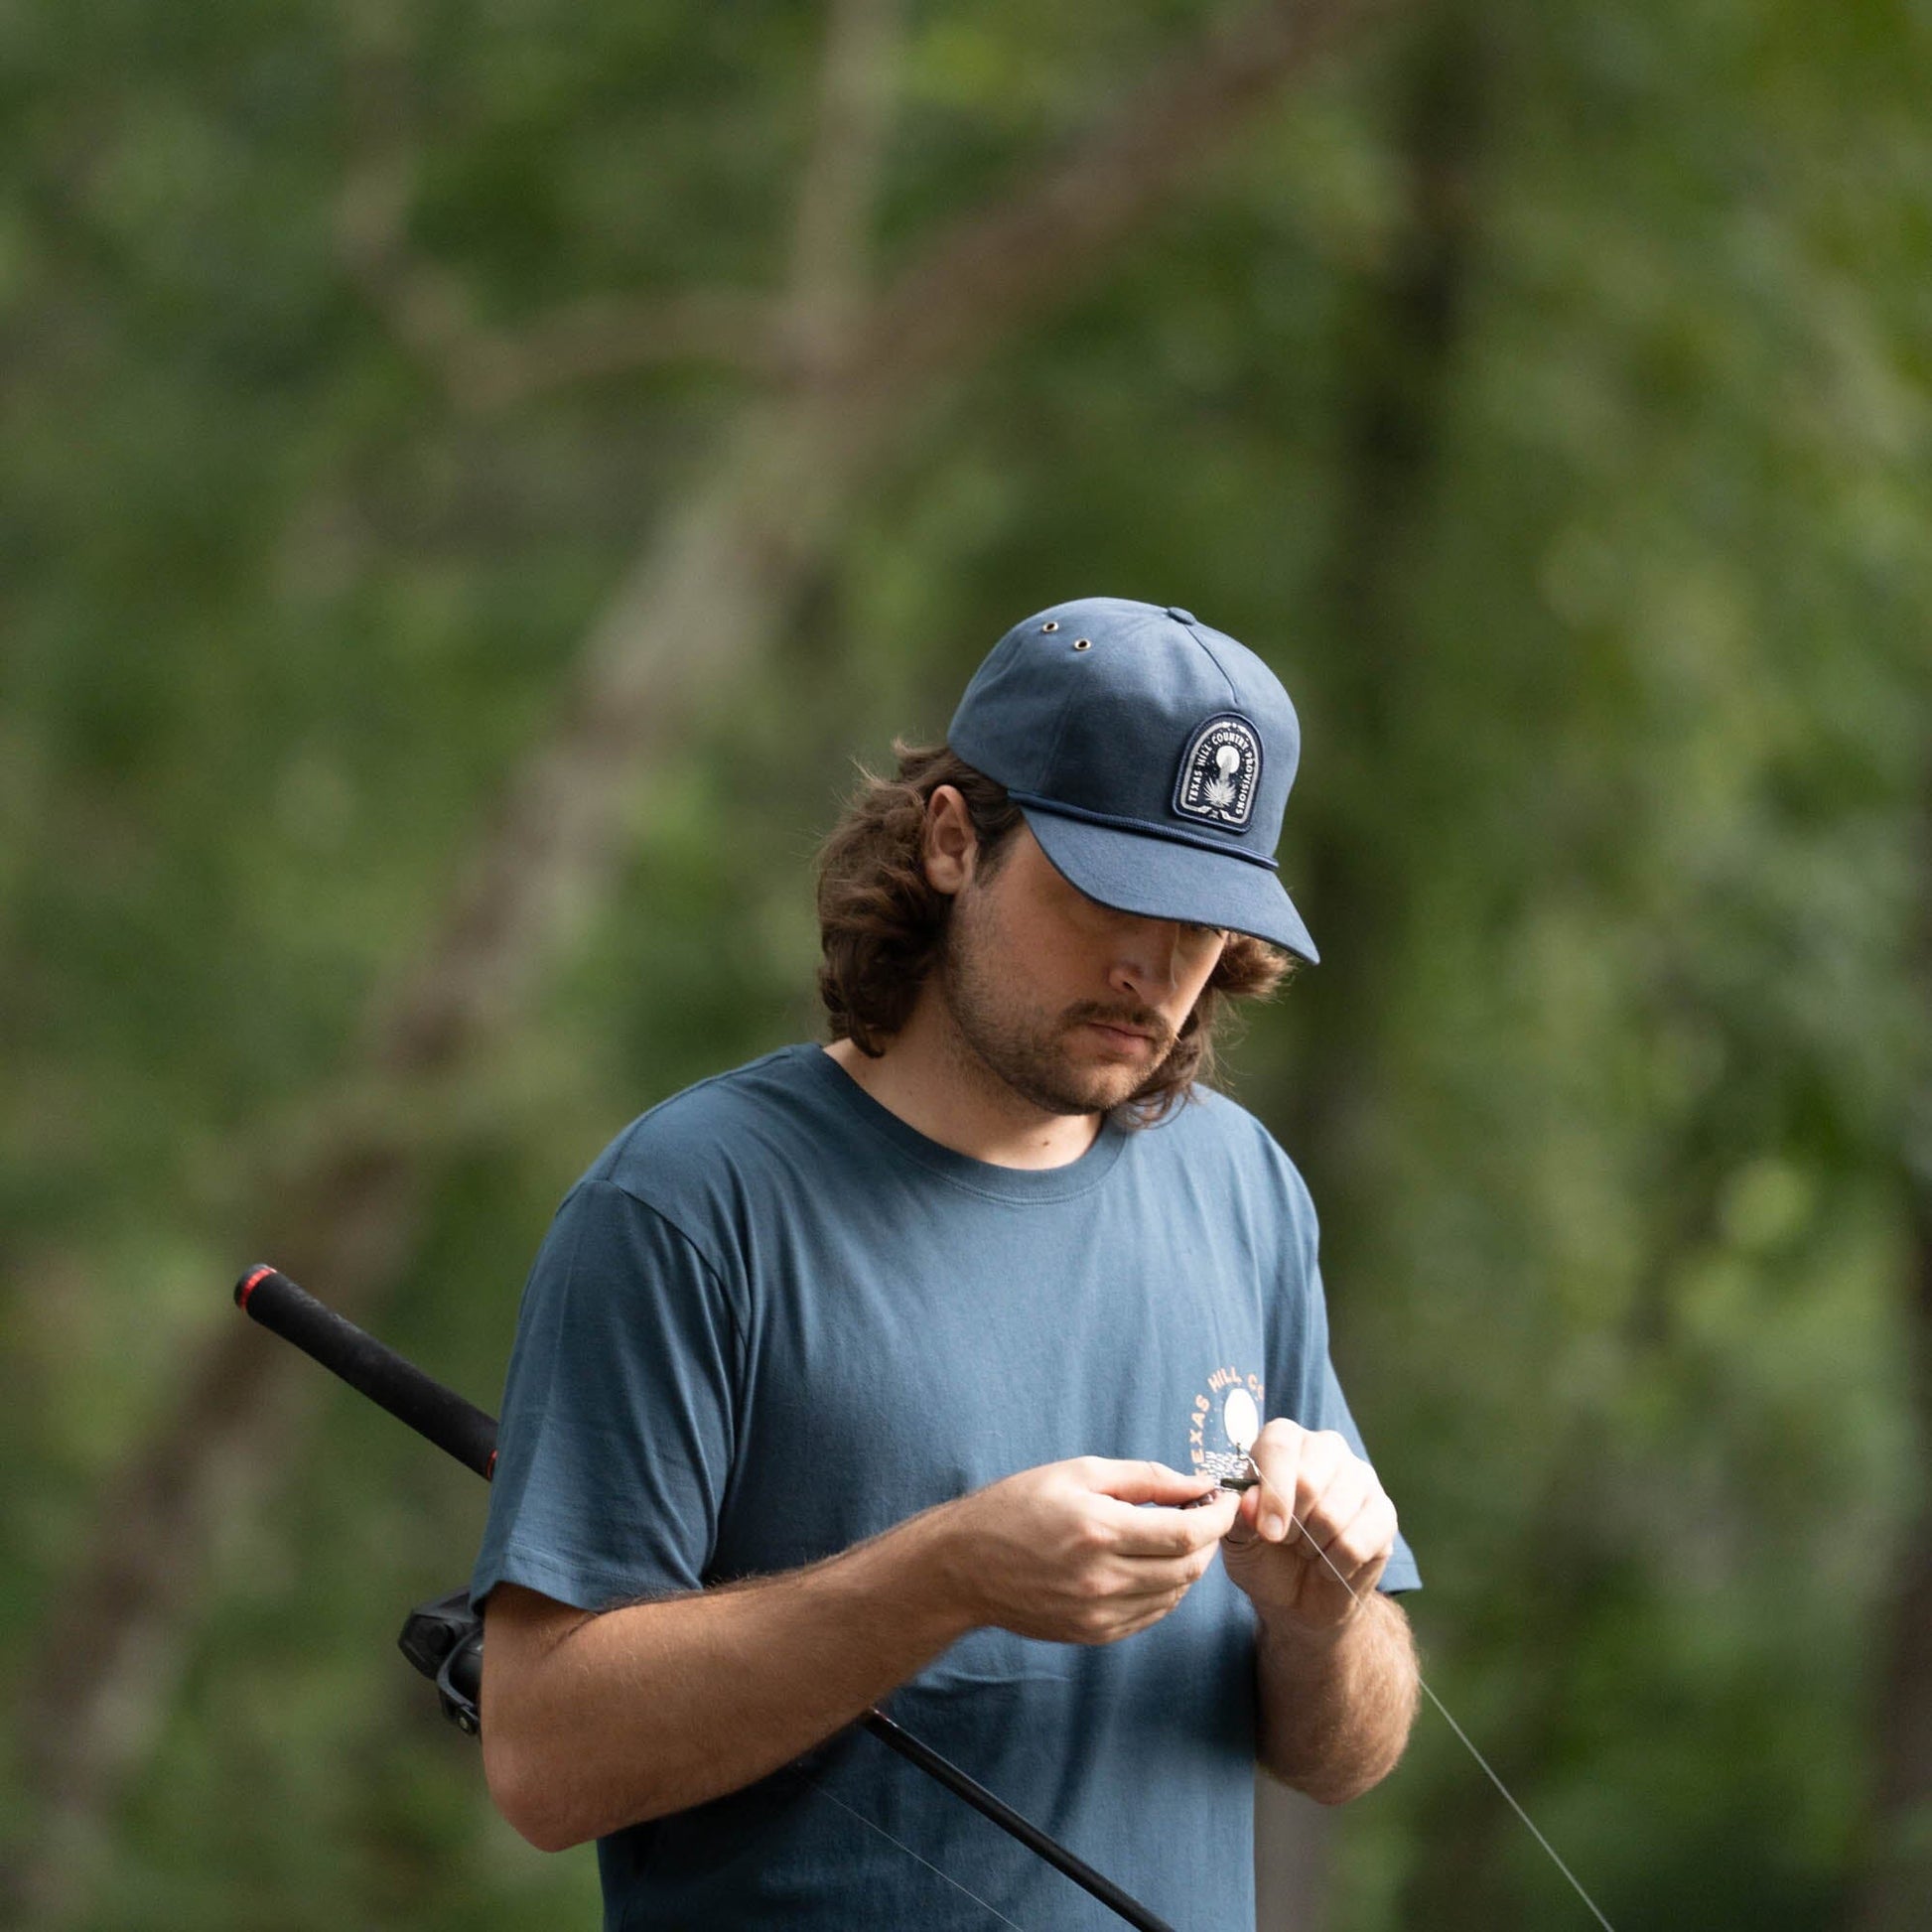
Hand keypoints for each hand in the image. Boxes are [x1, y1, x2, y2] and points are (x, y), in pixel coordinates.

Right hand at [942, 1457, 1239, 1645]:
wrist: (964, 1564)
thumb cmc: (1017, 1507)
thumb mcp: (1079, 1473)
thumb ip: (1144, 1478)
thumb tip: (1196, 1483)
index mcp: (1098, 1530)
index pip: (1185, 1534)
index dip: (1217, 1517)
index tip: (1226, 1499)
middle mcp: (1102, 1578)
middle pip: (1188, 1569)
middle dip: (1209, 1540)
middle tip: (1206, 1514)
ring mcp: (1098, 1613)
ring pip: (1173, 1594)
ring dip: (1189, 1565)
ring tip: (1177, 1535)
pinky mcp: (1093, 1633)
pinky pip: (1151, 1614)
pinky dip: (1165, 1589)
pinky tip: (1152, 1564)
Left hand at [1220, 1421, 1396, 1632]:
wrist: (1300, 1597)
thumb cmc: (1264, 1556)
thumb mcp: (1237, 1540)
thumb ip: (1238, 1518)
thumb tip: (1248, 1501)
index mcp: (1285, 1440)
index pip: (1279, 1444)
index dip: (1272, 1491)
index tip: (1267, 1531)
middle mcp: (1326, 1447)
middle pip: (1308, 1481)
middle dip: (1290, 1525)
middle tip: (1285, 1539)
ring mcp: (1361, 1477)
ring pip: (1332, 1515)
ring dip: (1313, 1547)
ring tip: (1307, 1547)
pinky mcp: (1384, 1512)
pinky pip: (1356, 1543)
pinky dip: (1335, 1564)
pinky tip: (1330, 1560)